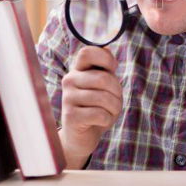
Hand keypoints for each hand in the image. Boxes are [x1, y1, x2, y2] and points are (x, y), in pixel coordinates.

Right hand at [59, 46, 122, 168]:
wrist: (81, 137)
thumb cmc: (96, 108)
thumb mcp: (103, 87)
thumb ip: (105, 69)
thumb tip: (106, 48)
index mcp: (77, 70)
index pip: (87, 52)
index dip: (105, 58)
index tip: (112, 69)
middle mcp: (69, 80)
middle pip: (103, 78)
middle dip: (117, 92)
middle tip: (116, 101)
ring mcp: (68, 98)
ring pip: (103, 98)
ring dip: (114, 108)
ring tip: (110, 112)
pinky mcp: (70, 116)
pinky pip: (99, 114)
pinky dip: (107, 119)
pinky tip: (101, 121)